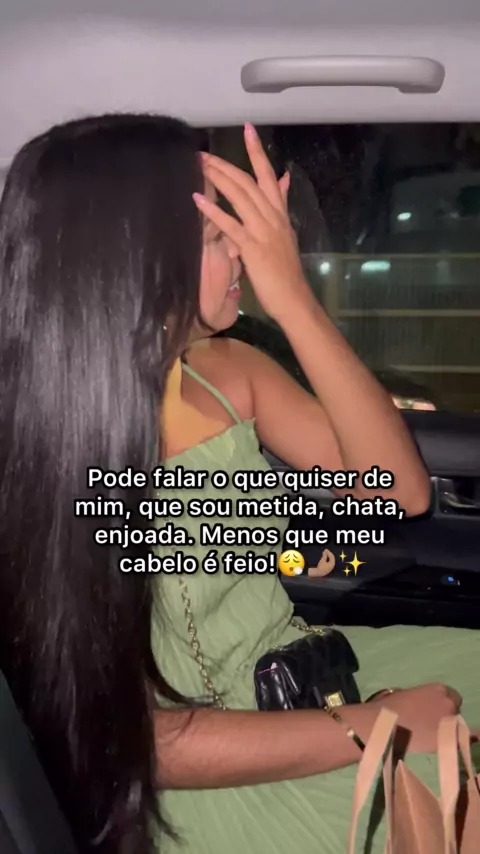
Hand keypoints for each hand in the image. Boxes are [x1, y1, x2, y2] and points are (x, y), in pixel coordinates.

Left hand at [193, 123, 312, 322]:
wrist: (293, 297)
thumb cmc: (286, 269)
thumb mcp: (286, 232)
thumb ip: (282, 204)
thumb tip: (284, 178)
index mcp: (280, 213)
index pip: (269, 176)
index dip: (257, 152)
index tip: (247, 128)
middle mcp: (272, 217)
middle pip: (248, 182)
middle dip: (225, 165)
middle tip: (203, 153)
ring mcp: (263, 231)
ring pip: (240, 197)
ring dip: (218, 179)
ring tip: (200, 167)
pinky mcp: (252, 248)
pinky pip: (230, 226)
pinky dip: (214, 211)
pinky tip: (198, 200)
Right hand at [308, 549, 335, 576]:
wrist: (318, 573)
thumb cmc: (321, 567)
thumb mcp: (322, 560)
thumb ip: (324, 555)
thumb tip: (325, 551)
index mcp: (332, 563)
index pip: (332, 556)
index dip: (329, 552)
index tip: (325, 549)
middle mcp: (332, 565)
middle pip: (331, 558)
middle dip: (328, 553)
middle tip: (325, 550)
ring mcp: (330, 567)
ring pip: (330, 559)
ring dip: (328, 556)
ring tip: (324, 553)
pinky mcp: (328, 568)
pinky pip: (329, 561)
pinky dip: (327, 558)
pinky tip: (324, 557)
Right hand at [371, 682, 461, 752]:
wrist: (385, 726)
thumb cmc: (390, 706)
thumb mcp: (407, 694)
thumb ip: (421, 697)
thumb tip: (423, 704)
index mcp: (438, 689)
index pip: (452, 696)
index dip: (443, 703)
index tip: (435, 710)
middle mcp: (448, 704)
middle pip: (454, 710)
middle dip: (445, 715)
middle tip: (432, 722)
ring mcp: (449, 723)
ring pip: (455, 726)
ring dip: (446, 728)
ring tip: (430, 734)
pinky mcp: (447, 741)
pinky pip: (453, 741)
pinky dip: (446, 741)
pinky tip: (433, 743)